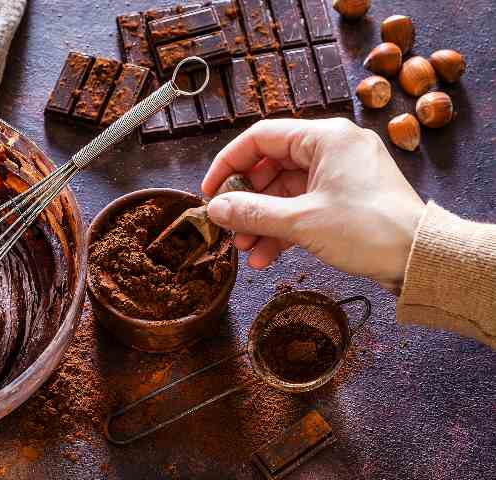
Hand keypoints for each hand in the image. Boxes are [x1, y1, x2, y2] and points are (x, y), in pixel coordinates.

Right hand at [202, 118, 424, 290]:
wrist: (420, 259)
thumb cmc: (370, 229)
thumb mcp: (301, 221)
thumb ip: (252, 212)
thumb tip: (216, 209)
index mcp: (325, 137)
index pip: (260, 138)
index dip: (229, 164)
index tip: (211, 192)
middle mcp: (332, 148)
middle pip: (271, 167)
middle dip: (247, 202)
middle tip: (229, 227)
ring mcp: (340, 174)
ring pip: (286, 192)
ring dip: (263, 221)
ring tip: (246, 250)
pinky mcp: (346, 198)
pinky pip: (303, 207)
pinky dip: (284, 228)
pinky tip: (267, 256)